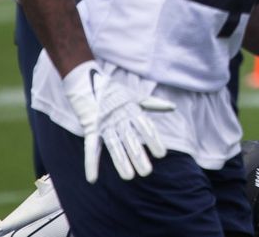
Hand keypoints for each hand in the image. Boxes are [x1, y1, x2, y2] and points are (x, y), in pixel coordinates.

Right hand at [62, 61, 173, 182]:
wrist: (85, 80)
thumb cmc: (113, 91)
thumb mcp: (134, 96)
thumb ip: (153, 104)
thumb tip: (173, 107)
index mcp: (131, 109)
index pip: (145, 126)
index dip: (153, 140)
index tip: (162, 154)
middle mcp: (119, 117)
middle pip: (130, 139)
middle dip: (139, 155)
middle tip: (147, 172)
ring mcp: (104, 123)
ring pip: (114, 145)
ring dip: (120, 162)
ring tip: (128, 177)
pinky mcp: (89, 127)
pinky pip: (90, 147)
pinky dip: (91, 163)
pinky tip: (93, 179)